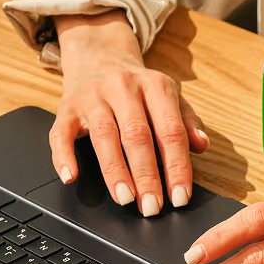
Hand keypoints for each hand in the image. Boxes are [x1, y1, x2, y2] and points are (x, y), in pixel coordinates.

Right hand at [50, 10, 209, 215]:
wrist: (99, 56)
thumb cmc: (140, 88)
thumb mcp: (169, 96)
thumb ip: (187, 121)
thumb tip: (202, 145)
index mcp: (155, 86)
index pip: (170, 131)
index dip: (177, 167)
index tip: (180, 197)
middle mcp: (124, 87)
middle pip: (137, 136)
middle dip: (146, 175)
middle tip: (152, 207)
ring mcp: (93, 97)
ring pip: (104, 136)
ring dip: (115, 171)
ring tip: (125, 199)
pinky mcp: (67, 107)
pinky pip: (61, 132)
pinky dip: (63, 156)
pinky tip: (71, 176)